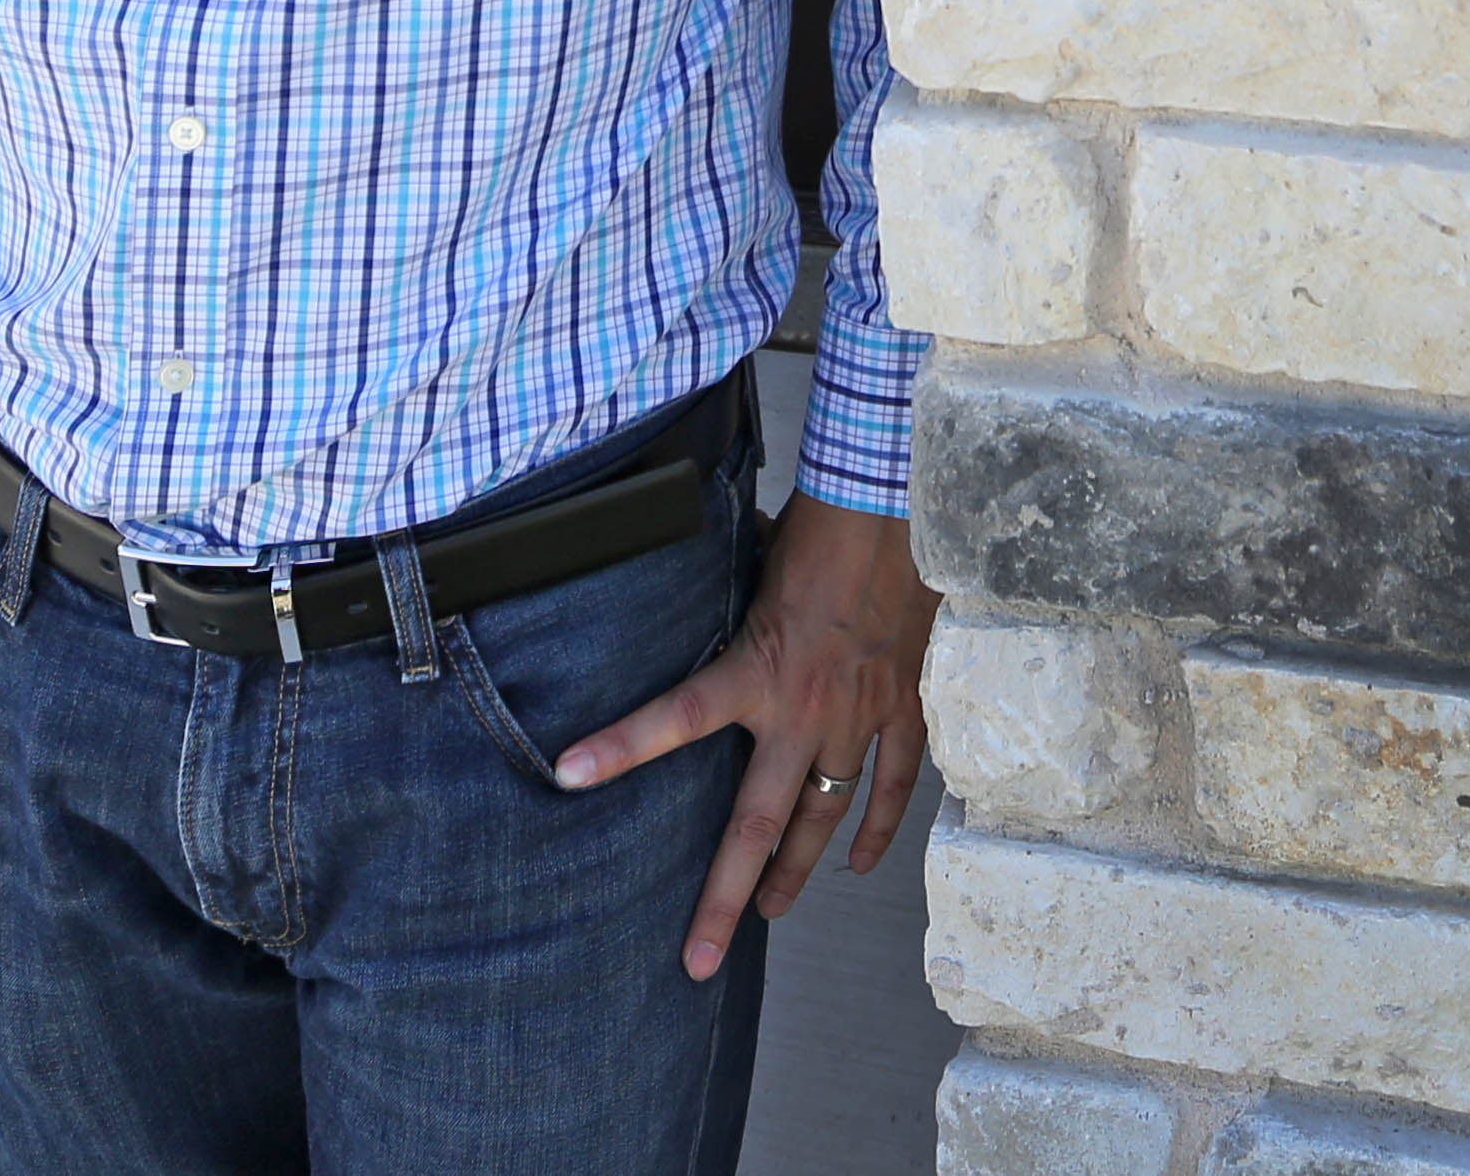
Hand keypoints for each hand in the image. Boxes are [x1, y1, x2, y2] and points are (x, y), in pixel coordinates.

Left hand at [552, 491, 938, 980]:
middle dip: (725, 897)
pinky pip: (892, 785)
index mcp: (753, 671)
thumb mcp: (744, 569)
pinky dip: (876, 827)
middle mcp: (802, 710)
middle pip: (758, 823)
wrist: (895, 510)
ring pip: (824, 818)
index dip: (619, 747)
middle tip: (698, 958)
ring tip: (768, 913)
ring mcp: (857, 717)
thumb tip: (670, 607)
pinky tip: (860, 863)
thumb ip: (717, 615)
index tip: (567, 775)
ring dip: (795, 872)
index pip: (673, 718)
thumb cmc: (813, 529)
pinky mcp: (901, 708)